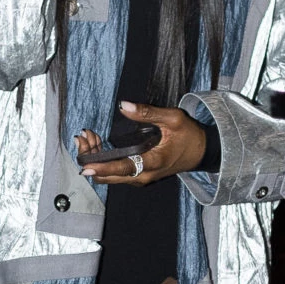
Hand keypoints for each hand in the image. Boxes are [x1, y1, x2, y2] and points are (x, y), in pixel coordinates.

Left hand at [75, 101, 207, 184]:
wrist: (201, 151)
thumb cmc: (189, 135)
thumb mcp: (173, 118)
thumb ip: (147, 113)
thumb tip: (123, 105)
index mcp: (152, 162)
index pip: (122, 168)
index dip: (102, 167)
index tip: (85, 164)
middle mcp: (143, 175)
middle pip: (108, 176)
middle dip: (91, 158)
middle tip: (84, 137)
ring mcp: (140, 178)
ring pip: (109, 176)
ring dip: (95, 159)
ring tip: (89, 137)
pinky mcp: (138, 176)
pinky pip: (115, 173)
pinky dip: (103, 161)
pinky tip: (98, 143)